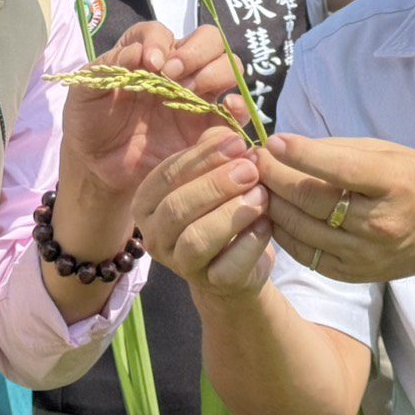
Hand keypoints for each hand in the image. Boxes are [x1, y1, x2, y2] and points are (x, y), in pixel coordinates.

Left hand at [59, 22, 247, 196]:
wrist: (100, 169)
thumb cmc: (91, 124)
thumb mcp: (85, 93)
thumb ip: (107, 68)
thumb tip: (138, 54)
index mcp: (146, 55)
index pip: (161, 32)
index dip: (159, 41)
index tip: (149, 63)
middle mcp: (177, 69)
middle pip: (209, 40)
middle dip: (196, 52)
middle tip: (173, 75)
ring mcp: (198, 96)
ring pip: (228, 66)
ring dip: (216, 72)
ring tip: (190, 92)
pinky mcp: (209, 126)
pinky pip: (236, 110)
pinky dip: (239, 105)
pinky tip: (228, 107)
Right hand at [134, 127, 273, 300]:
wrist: (237, 266)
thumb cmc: (222, 208)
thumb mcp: (214, 174)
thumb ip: (216, 151)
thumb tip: (229, 130)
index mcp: (148, 202)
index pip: (168, 175)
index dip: (203, 157)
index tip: (237, 142)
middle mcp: (154, 235)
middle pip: (178, 207)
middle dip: (216, 185)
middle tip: (251, 168)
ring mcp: (179, 264)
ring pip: (197, 238)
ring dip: (232, 214)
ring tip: (261, 196)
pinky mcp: (210, 285)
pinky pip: (227, 267)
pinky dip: (249, 244)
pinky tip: (266, 225)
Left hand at [257, 134, 414, 290]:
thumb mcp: (389, 152)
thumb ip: (338, 150)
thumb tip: (287, 147)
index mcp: (394, 184)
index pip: (338, 169)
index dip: (299, 154)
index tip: (272, 141)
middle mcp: (379, 224)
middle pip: (311, 200)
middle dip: (274, 177)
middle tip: (253, 160)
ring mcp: (364, 255)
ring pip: (300, 229)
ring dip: (270, 203)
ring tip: (255, 184)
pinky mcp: (351, 275)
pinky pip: (304, 253)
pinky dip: (282, 231)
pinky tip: (272, 212)